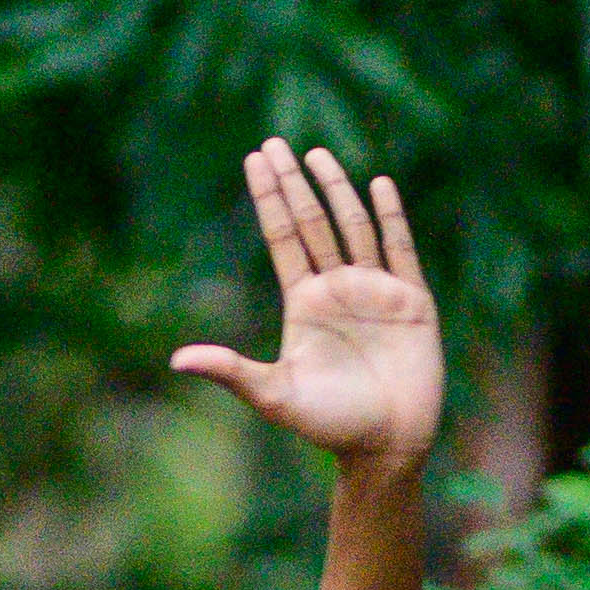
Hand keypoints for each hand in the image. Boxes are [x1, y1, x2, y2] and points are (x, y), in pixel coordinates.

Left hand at [171, 138, 442, 467]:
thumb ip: (232, 371)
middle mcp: (337, 288)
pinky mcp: (412, 300)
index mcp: (303, 302)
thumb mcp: (275, 395)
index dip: (269, 198)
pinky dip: (392, 217)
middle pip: (312, 222)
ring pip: (353, 226)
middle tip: (275, 142)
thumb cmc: (330, 426)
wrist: (386, 447)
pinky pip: (400, 248)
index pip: (283, 236)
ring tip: (318, 155)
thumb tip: (177, 360)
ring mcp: (375, 290)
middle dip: (294, 182)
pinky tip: (380, 185)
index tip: (255, 158)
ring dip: (336, 190)